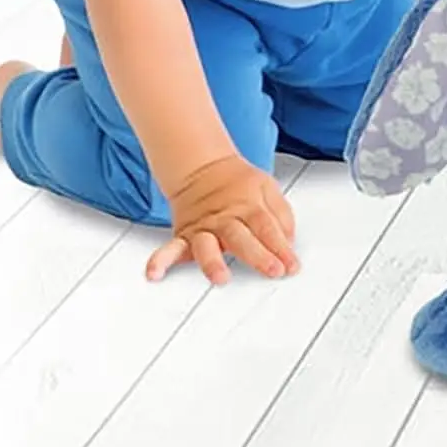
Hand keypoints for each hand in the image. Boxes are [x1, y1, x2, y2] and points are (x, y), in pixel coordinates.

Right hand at [146, 154, 299, 284]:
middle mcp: (226, 219)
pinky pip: (170, 249)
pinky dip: (160, 261)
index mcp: (249, 206)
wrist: (202, 168)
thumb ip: (282, 215)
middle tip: (273, 270)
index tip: (291, 265)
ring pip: (207, 246)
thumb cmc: (238, 183)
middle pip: (242, 237)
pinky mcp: (184, 236)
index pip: (268, 228)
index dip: (282, 247)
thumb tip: (289, 243)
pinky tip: (154, 273)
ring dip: (213, 262)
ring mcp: (203, 228)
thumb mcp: (268, 189)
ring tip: (220, 277)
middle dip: (259, 256)